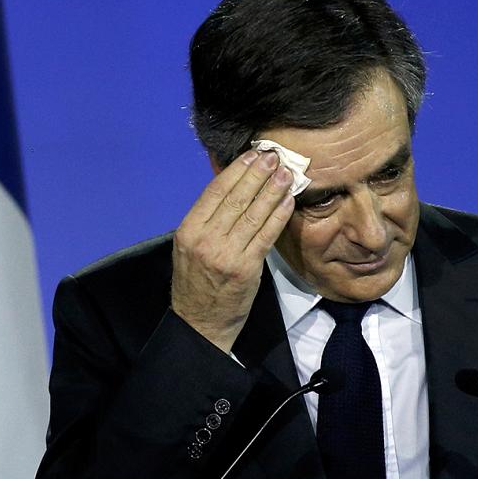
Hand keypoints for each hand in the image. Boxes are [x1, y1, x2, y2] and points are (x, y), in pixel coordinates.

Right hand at [171, 150, 294, 352]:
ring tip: (286, 173)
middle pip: (236, 198)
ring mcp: (226, 254)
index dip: (236, 171)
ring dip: (272, 190)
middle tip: (274, 157)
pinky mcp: (245, 268)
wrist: (200, 323)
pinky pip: (266, 236)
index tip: (251, 155)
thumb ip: (208, 220)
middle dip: (257, 174)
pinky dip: (278, 215)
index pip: (214, 191)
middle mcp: (205, 239)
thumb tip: (233, 186)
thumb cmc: (197, 282)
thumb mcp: (191, 246)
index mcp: (189, 230)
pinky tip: (288, 201)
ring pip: (253, 214)